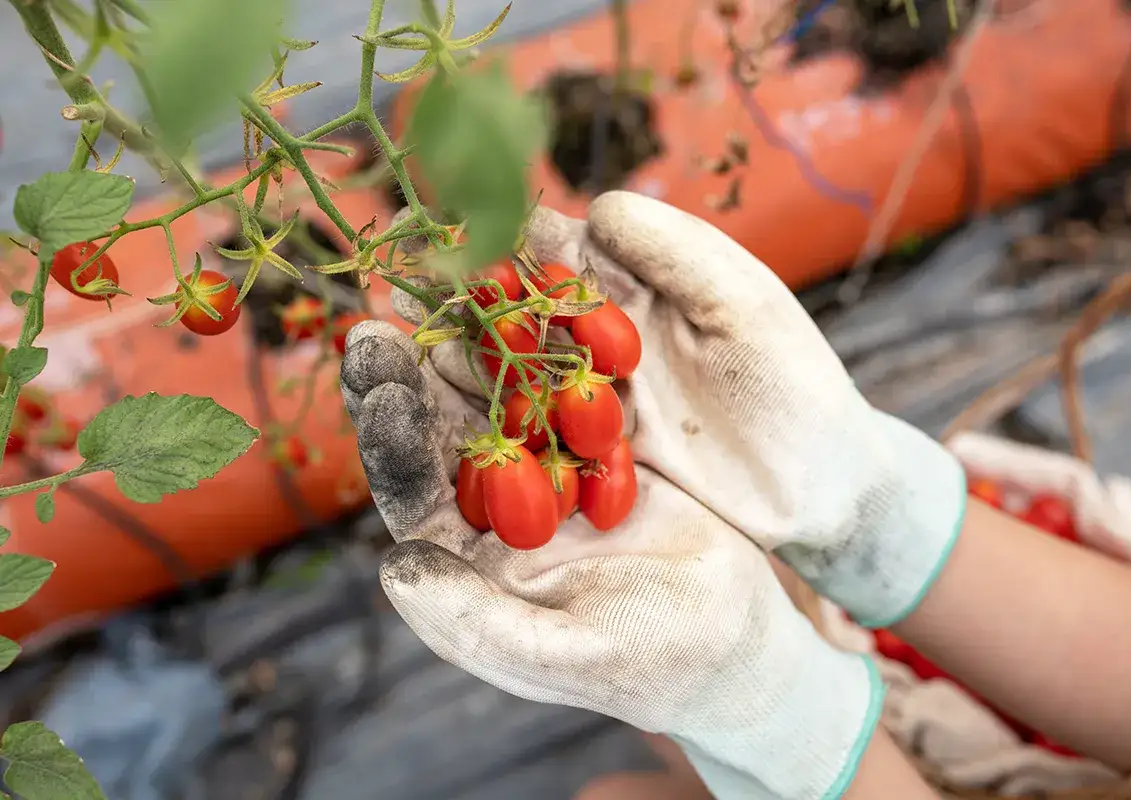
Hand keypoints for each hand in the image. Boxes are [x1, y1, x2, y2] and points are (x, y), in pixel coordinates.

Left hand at [341, 322, 881, 799]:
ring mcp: (543, 470)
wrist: (739, 638)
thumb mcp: (568, 652)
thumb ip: (475, 622)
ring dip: (477, 335)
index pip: (411, 487)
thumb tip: (395, 566)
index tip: (381, 369)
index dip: (390, 430)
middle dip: (416, 361)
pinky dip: (551, 337)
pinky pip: (565, 383)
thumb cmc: (653, 661)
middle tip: (398, 297)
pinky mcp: (593, 443)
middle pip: (439, 426)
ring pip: (498, 394)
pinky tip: (538, 285)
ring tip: (457, 273)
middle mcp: (490, 509)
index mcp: (465, 559)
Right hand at [406, 190, 965, 627]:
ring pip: (512, 377)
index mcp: (636, 286)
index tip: (436, 233)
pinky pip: (532, 440)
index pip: (552, 252)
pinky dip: (491, 434)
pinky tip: (441, 437)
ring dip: (457, 370)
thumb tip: (595, 207)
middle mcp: (603, 336)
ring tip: (394, 368)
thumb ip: (678, 254)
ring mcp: (595, 398)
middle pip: (516, 313)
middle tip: (390, 302)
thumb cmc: (799, 390)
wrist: (825, 485)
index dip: (495, 240)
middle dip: (454, 307)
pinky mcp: (595, 457)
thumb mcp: (746, 309)